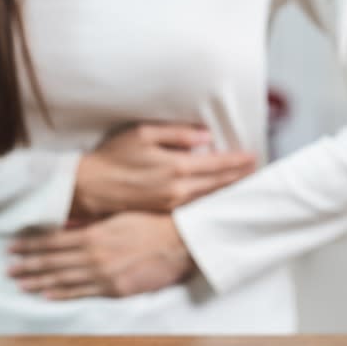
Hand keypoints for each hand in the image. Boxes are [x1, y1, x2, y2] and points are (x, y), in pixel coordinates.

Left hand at [8, 212, 194, 299]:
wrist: (180, 241)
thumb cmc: (151, 223)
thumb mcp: (117, 215)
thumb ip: (89, 220)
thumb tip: (65, 220)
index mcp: (92, 234)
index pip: (52, 241)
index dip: (30, 245)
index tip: (12, 247)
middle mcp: (93, 255)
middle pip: (52, 261)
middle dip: (27, 265)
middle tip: (8, 269)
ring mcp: (103, 274)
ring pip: (63, 279)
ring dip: (39, 282)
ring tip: (20, 284)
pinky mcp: (115, 289)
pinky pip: (83, 293)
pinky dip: (63, 294)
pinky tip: (47, 296)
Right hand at [71, 123, 255, 217]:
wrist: (90, 187)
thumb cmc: (113, 156)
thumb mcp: (143, 134)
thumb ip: (177, 134)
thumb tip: (205, 137)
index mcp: (176, 167)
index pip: (217, 164)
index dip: (237, 160)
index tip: (254, 157)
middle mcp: (178, 189)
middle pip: (218, 184)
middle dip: (238, 178)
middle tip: (256, 173)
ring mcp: (171, 204)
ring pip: (208, 198)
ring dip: (226, 191)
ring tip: (241, 185)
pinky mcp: (163, 212)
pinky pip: (193, 206)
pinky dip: (208, 201)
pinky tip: (215, 198)